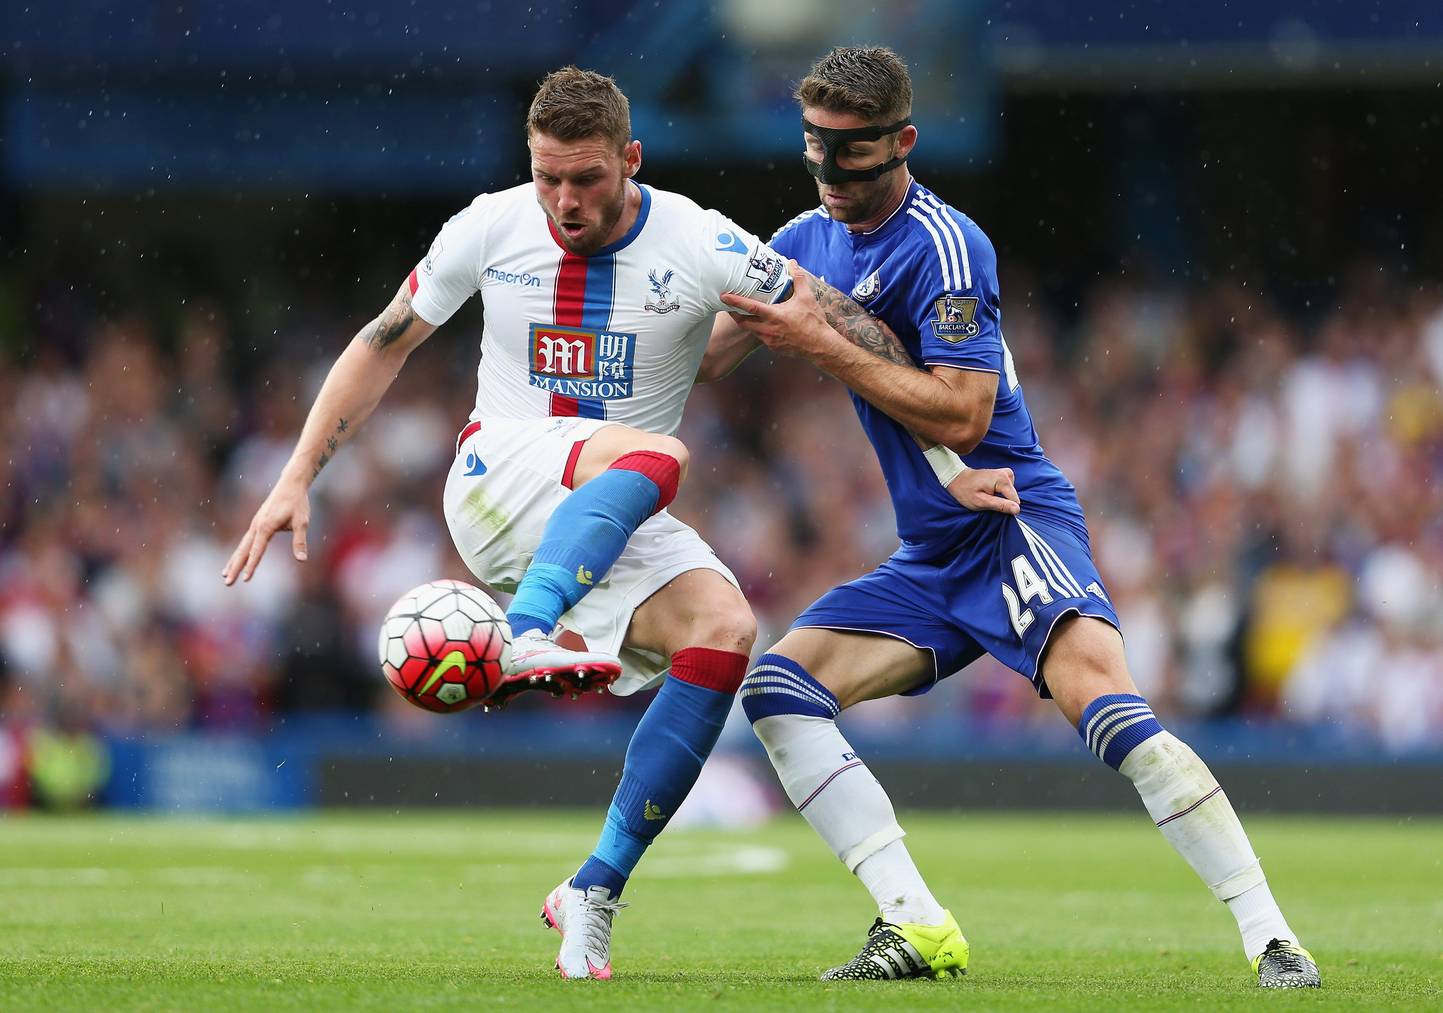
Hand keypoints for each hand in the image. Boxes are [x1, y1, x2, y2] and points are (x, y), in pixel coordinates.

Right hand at [222, 478, 310, 583]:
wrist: (290, 484)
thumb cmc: (297, 503)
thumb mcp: (302, 522)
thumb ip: (299, 541)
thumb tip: (302, 560)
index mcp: (266, 527)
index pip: (257, 551)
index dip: (251, 566)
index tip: (245, 579)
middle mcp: (256, 526)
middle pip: (243, 551)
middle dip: (235, 567)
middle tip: (227, 582)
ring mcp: (255, 524)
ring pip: (242, 546)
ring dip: (233, 561)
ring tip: (224, 575)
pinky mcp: (257, 523)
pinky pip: (246, 541)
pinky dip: (240, 552)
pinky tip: (237, 559)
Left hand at [719, 261, 834, 357]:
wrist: (820, 346)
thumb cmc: (814, 322)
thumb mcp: (807, 297)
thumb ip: (798, 279)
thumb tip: (792, 263)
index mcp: (775, 316)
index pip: (750, 307)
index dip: (736, 301)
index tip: (724, 296)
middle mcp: (769, 329)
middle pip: (744, 322)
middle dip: (735, 314)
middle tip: (729, 307)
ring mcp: (770, 340)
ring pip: (752, 331)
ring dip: (746, 322)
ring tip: (743, 314)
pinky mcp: (773, 347)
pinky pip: (761, 338)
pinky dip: (758, 331)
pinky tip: (761, 326)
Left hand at [947, 467, 1019, 514]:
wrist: (958, 478)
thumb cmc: (966, 491)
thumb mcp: (981, 502)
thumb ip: (1000, 506)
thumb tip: (1017, 510)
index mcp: (1002, 480)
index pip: (1014, 501)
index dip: (1004, 508)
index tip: (991, 506)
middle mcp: (1007, 474)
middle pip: (1013, 497)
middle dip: (1002, 502)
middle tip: (987, 499)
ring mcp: (1006, 473)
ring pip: (1011, 494)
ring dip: (1000, 497)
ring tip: (987, 494)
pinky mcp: (1004, 474)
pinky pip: (1008, 489)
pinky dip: (1000, 493)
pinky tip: (990, 491)